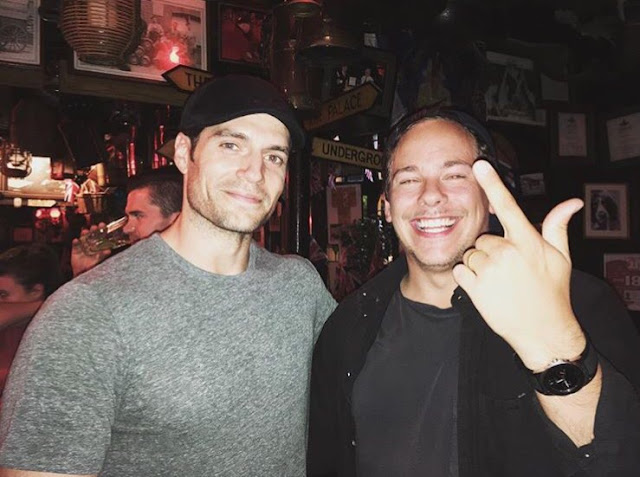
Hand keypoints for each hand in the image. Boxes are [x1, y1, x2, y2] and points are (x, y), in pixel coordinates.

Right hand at [71, 223, 110, 276]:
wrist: (83, 273)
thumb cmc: (93, 266)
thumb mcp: (98, 260)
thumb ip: (103, 255)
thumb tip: (108, 251)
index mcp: (98, 245)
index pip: (100, 235)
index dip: (101, 229)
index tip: (102, 224)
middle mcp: (91, 243)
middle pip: (92, 234)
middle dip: (93, 230)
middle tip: (94, 226)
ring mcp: (83, 246)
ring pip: (83, 238)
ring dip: (84, 234)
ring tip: (85, 231)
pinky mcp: (75, 250)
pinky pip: (75, 245)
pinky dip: (75, 242)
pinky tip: (76, 240)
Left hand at [452, 160, 584, 370]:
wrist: (543, 331)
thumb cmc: (553, 292)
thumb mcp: (561, 258)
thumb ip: (557, 227)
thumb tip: (573, 203)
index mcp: (528, 241)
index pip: (508, 206)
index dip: (493, 183)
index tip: (479, 165)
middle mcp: (507, 252)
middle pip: (484, 238)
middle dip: (492, 251)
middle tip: (509, 270)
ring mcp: (489, 270)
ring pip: (471, 254)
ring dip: (480, 265)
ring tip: (499, 282)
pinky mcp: (474, 287)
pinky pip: (460, 270)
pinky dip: (467, 277)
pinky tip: (486, 289)